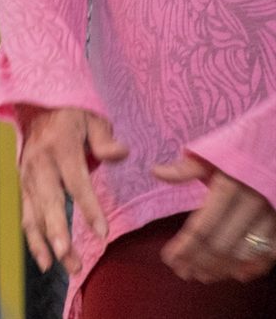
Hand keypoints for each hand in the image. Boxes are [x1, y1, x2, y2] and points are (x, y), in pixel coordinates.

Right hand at [17, 106, 126, 275]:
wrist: (37, 104)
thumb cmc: (72, 113)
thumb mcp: (93, 118)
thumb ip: (104, 139)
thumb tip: (121, 153)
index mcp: (59, 146)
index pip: (75, 181)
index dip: (88, 207)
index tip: (103, 232)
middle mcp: (39, 163)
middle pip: (49, 201)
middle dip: (58, 231)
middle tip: (70, 256)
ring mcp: (28, 175)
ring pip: (34, 213)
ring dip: (47, 242)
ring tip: (65, 266)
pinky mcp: (24, 185)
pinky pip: (27, 214)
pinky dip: (33, 238)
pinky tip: (45, 260)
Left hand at [153, 154, 275, 283]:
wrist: (275, 146)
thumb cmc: (240, 149)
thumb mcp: (212, 153)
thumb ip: (186, 168)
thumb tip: (156, 172)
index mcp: (228, 186)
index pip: (202, 227)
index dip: (184, 247)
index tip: (168, 259)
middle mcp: (251, 204)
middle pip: (221, 244)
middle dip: (199, 262)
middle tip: (182, 272)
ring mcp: (270, 216)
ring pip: (244, 253)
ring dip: (221, 268)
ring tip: (201, 275)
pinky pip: (270, 252)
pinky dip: (254, 267)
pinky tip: (236, 274)